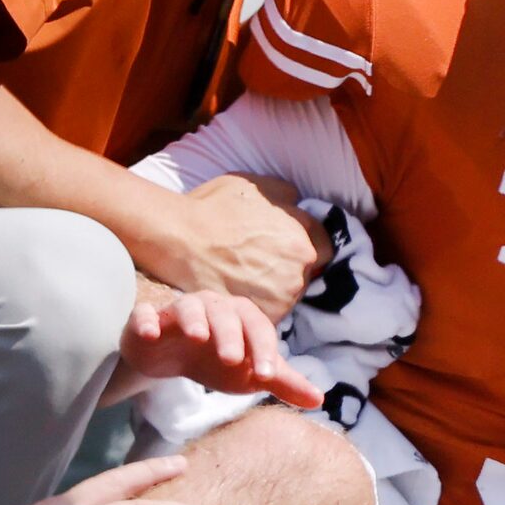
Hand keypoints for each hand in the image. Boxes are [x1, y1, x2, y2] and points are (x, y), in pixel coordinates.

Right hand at [119, 289, 324, 409]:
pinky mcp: (147, 320)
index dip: (264, 350)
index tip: (268, 376)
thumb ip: (282, 382)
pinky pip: (144, 315)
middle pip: (224, 314)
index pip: (258, 328)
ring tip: (198, 337)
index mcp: (240, 317)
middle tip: (233, 360)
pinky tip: (150, 333)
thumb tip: (319, 399)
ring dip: (194, 320)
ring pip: (187, 307)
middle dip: (230, 335)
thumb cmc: (216, 360)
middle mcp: (211, 307)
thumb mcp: (249, 373)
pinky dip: (147, 320)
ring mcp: (177, 311)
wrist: (170, 357)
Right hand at [157, 176, 329, 315]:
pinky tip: (238, 291)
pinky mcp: (258, 318)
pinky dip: (257, 306)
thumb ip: (287, 196)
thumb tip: (299, 203)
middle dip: (289, 268)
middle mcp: (298, 273)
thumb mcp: (257, 186)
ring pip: (287, 296)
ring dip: (274, 289)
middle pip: (306, 274)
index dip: (304, 244)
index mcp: (304, 241)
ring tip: (246, 277)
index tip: (287, 245)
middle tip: (261, 261)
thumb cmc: (215, 208)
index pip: (324, 248)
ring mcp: (279, 300)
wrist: (180, 239)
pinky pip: (267, 313)